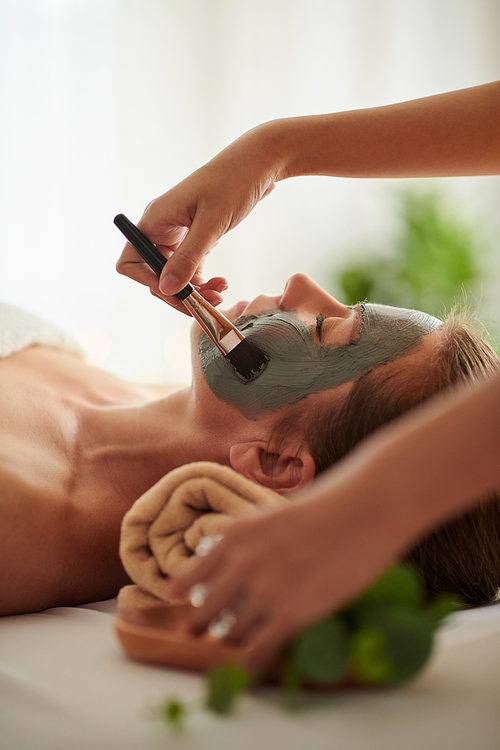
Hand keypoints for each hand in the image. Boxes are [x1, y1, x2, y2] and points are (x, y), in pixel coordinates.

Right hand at [116, 122, 283, 310]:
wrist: (258, 163)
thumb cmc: (233, 182)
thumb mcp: (211, 223)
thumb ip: (188, 257)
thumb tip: (165, 288)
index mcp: (156, 220)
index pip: (132, 261)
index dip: (148, 281)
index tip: (175, 291)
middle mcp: (162, 228)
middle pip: (154, 275)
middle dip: (177, 292)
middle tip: (205, 302)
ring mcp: (178, 234)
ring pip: (174, 276)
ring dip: (193, 291)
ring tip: (219, 294)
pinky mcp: (195, 238)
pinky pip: (189, 269)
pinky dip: (202, 282)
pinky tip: (221, 284)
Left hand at [165, 478, 401, 674]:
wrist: (365, 510)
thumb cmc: (326, 506)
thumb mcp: (272, 515)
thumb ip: (248, 540)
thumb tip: (231, 567)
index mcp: (232, 536)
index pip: (190, 577)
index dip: (184, 594)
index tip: (179, 602)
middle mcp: (240, 565)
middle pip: (202, 613)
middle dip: (200, 626)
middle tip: (202, 633)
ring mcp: (263, 593)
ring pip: (229, 635)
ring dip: (233, 641)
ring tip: (240, 642)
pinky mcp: (291, 616)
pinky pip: (257, 653)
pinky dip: (252, 663)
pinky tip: (253, 666)